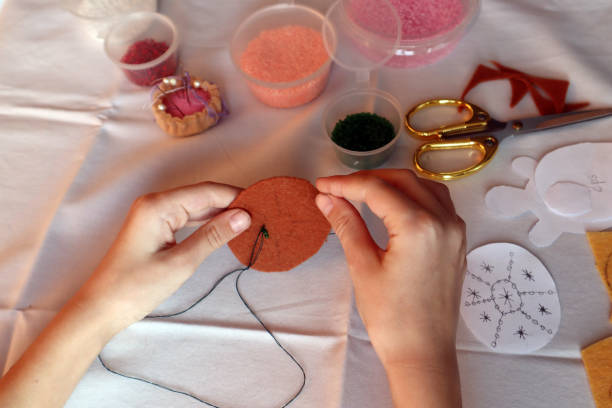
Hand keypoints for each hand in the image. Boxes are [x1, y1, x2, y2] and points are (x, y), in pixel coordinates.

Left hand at [77, 181, 251, 337]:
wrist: (100, 308)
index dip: (236, 196)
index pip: (207, 192)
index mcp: (159, 205)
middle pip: (201, 196)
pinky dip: (206, 222)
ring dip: (220, 213)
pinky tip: (223, 229)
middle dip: (230, 204)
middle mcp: (155, 203)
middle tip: (260, 215)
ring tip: (248, 222)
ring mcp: (153, 215)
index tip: (262, 205)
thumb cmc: (136, 287)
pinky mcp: (153, 228)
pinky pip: (186, 218)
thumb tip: (243, 216)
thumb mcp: (181, 262)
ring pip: (195, 207)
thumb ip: (213, 236)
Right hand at [315, 169, 465, 406]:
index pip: (376, 189)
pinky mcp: (457, 241)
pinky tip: (396, 204)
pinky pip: (439, 203)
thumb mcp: (363, 267)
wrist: (423, 352)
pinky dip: (415, 195)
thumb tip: (326, 198)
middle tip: (338, 189)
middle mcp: (443, 221)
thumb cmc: (392, 317)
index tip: (322, 185)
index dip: (345, 184)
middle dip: (368, 180)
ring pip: (424, 187)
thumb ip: (347, 225)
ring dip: (393, 183)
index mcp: (418, 226)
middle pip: (402, 180)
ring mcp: (455, 231)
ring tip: (364, 193)